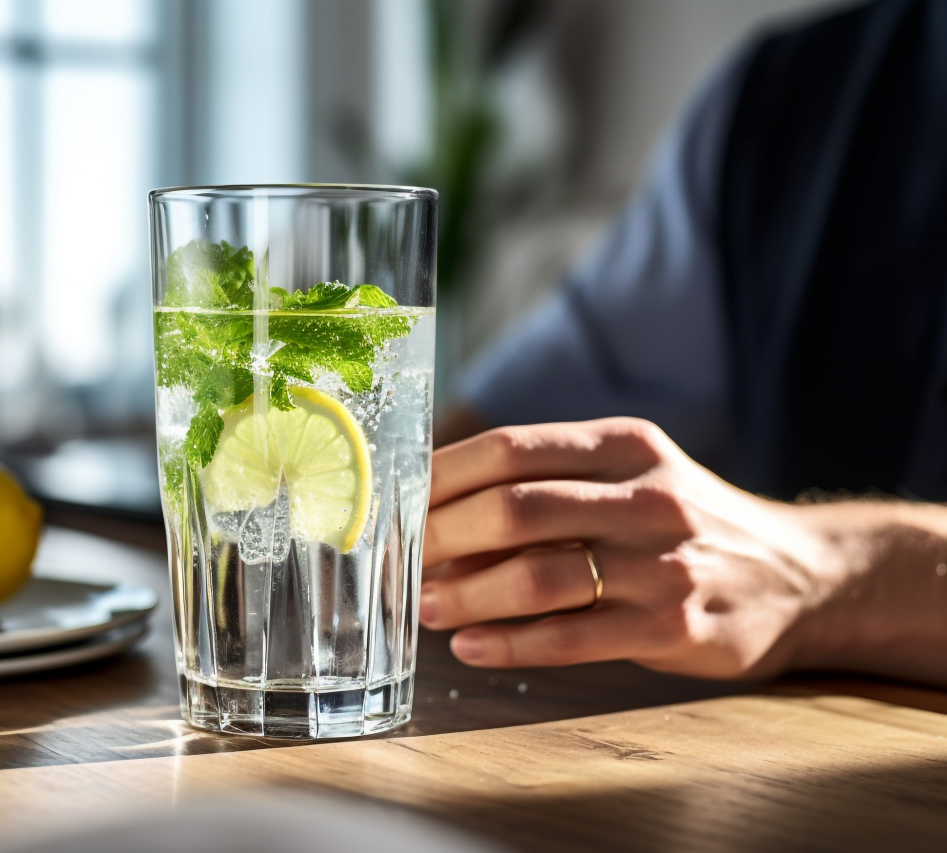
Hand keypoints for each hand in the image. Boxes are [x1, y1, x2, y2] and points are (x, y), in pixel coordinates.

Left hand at [420, 418, 842, 679]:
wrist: (797, 575)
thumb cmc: (680, 521)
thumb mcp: (628, 476)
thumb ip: (546, 487)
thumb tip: (436, 519)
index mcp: (624, 445)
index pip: (510, 449)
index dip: (440, 477)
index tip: (395, 501)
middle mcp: (646, 496)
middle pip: (516, 510)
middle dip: (442, 537)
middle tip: (401, 560)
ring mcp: (662, 564)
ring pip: (539, 577)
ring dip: (467, 595)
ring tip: (425, 606)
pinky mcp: (671, 626)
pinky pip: (572, 638)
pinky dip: (511, 644)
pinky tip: (472, 645)